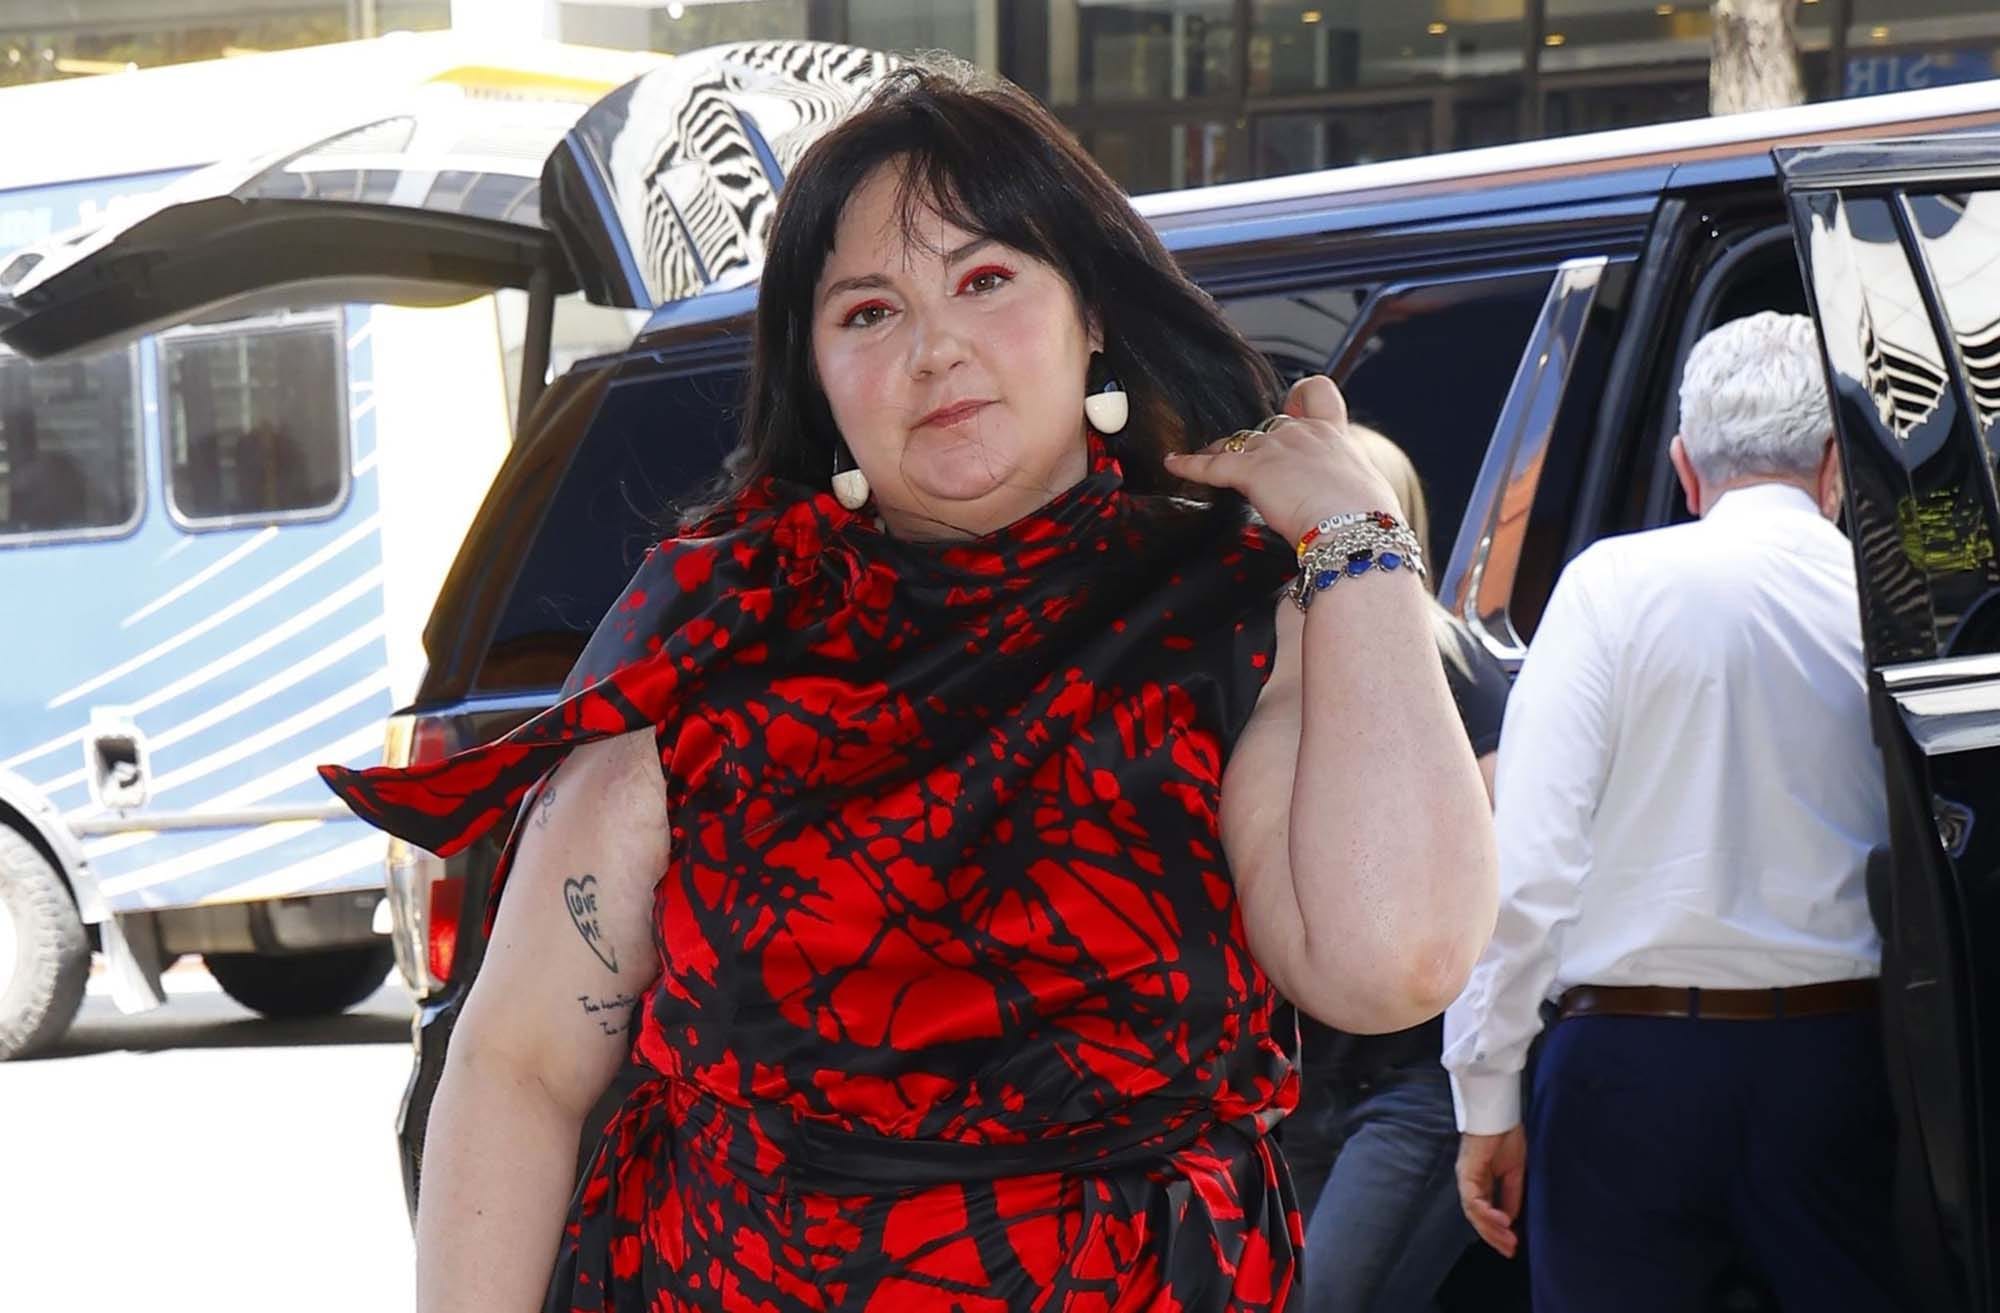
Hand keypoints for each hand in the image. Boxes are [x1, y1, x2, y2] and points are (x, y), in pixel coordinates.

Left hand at [1163, 375, 1398, 545]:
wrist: (1355, 528)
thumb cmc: (1367, 520)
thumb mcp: (1366, 494)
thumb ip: (1347, 488)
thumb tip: (1348, 507)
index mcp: (1334, 436)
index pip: (1317, 394)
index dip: (1300, 397)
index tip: (1292, 405)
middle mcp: (1302, 433)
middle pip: (1268, 425)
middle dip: (1256, 443)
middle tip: (1248, 462)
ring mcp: (1275, 449)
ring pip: (1237, 443)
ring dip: (1221, 452)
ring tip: (1204, 460)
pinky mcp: (1252, 470)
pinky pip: (1211, 465)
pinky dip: (1189, 465)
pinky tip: (1174, 464)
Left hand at [1456, 1125, 1526, 1258]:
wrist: (1499, 1113)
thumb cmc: (1506, 1136)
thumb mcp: (1513, 1172)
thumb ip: (1510, 1195)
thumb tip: (1510, 1219)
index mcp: (1479, 1182)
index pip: (1484, 1213)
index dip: (1496, 1231)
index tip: (1512, 1246)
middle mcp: (1469, 1182)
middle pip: (1476, 1217)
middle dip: (1494, 1236)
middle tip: (1510, 1250)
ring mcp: (1466, 1177)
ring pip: (1473, 1212)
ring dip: (1492, 1228)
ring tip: (1509, 1239)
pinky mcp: (1467, 1171)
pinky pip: (1474, 1198)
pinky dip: (1487, 1212)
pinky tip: (1503, 1220)